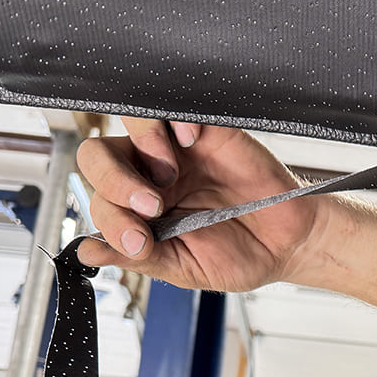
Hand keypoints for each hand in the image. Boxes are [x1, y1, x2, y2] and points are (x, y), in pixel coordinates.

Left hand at [75, 119, 320, 291]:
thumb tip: (88, 251)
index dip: (111, 220)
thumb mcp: (184, 268)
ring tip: (168, 171)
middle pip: (98, 157)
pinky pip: (176, 109)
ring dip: (141, 145)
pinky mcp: (206, 130)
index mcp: (138, 212)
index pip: (100, 202)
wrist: (289, 244)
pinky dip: (174, 118)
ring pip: (130, 125)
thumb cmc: (239, 256)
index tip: (140, 242)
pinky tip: (189, 140)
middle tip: (150, 206)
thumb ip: (138, 257)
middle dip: (113, 181)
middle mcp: (149, 176)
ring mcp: (175, 151)